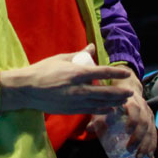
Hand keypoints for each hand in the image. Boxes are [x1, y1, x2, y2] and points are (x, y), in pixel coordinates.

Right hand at [0, 44, 133, 112]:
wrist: (26, 89)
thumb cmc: (42, 70)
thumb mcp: (61, 58)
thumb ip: (79, 54)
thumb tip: (92, 47)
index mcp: (76, 73)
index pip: (101, 73)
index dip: (116, 74)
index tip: (127, 74)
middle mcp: (78, 88)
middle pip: (105, 92)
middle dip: (119, 92)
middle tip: (131, 92)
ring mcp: (74, 101)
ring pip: (100, 103)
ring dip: (114, 102)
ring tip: (124, 101)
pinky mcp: (70, 110)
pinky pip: (90, 110)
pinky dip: (102, 110)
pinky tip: (110, 109)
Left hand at [88, 70, 156, 157]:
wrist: (129, 86)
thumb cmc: (116, 97)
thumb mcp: (107, 102)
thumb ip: (99, 115)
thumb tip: (89, 129)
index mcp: (131, 100)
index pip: (135, 109)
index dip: (133, 120)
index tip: (127, 131)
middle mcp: (142, 106)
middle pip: (144, 122)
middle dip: (138, 137)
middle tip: (130, 150)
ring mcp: (148, 112)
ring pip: (151, 128)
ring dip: (146, 143)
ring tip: (140, 156)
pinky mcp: (151, 119)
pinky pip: (154, 132)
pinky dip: (152, 143)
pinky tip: (149, 154)